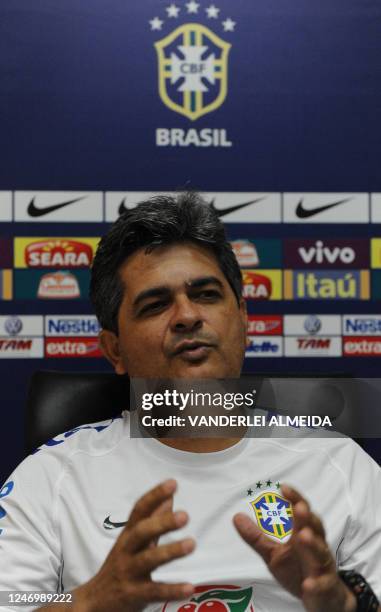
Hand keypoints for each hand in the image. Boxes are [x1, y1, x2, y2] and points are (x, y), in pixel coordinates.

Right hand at [74, 479, 194, 611]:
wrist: (92, 603)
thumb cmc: (119, 566)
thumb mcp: (132, 541)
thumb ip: (152, 520)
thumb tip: (170, 498)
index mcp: (128, 535)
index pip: (140, 510)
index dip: (155, 496)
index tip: (172, 483)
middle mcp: (126, 550)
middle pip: (141, 532)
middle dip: (162, 523)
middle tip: (185, 515)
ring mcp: (128, 572)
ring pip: (148, 560)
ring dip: (170, 551)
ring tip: (191, 543)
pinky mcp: (133, 595)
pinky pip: (154, 591)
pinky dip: (171, 589)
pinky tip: (189, 587)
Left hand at [233, 485, 355, 611]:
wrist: (322, 598)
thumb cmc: (298, 570)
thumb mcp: (273, 554)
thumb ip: (257, 537)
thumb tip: (236, 516)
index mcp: (304, 534)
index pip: (301, 512)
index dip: (295, 499)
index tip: (284, 487)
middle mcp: (317, 546)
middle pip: (315, 528)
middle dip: (307, 517)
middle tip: (298, 507)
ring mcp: (323, 567)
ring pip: (322, 553)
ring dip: (313, 544)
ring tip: (302, 536)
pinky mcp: (326, 587)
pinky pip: (323, 585)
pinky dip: (317, 584)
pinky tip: (308, 584)